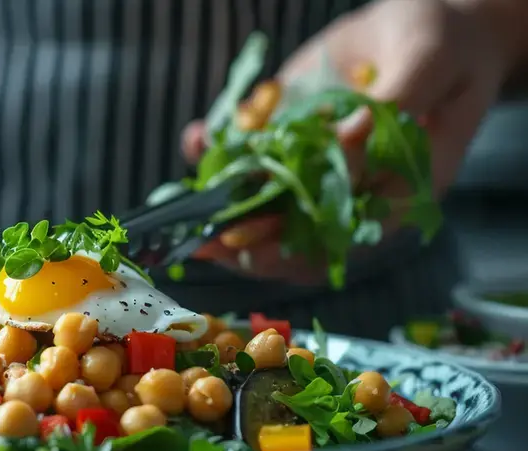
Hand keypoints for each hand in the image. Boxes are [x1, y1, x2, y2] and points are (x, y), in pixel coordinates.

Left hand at [179, 0, 507, 283]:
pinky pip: (244, 157)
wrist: (422, 21)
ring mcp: (311, 167)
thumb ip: (394, 104)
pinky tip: (198, 136)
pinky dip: (213, 153)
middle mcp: (348, 191)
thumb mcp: (428, 62)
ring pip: (258, 203)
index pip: (338, 241)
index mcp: (394, 193)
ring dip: (217, 202)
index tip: (247, 243)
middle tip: (202, 237)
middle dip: (240, 240)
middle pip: (288, 237)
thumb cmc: (442, 41)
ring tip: (187, 196)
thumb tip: (345, 143)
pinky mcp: (286, 138)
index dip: (289, 249)